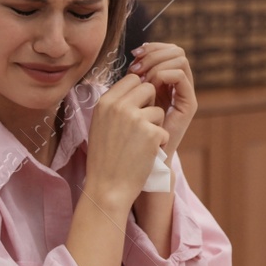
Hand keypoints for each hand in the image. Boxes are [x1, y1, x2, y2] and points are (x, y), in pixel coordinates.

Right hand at [85, 74, 167, 211]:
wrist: (107, 187)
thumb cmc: (105, 158)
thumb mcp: (102, 123)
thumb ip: (116, 104)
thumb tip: (137, 83)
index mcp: (104, 102)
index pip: (131, 79)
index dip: (139, 92)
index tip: (137, 108)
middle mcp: (118, 106)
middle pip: (148, 87)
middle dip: (150, 104)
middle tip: (141, 126)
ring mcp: (135, 118)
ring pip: (158, 110)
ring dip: (155, 125)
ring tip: (140, 143)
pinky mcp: (150, 132)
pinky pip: (163, 130)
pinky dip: (158, 143)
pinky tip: (145, 154)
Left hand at [128, 42, 196, 161]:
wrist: (138, 159)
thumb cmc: (127, 132)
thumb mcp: (128, 99)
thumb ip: (133, 80)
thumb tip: (133, 60)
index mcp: (165, 81)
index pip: (166, 50)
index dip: (151, 48)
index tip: (133, 56)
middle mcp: (178, 85)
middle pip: (176, 50)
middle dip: (154, 53)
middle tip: (136, 65)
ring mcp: (185, 94)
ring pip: (180, 59)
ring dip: (158, 63)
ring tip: (143, 76)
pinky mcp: (188, 104)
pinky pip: (181, 76)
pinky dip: (165, 73)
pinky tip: (151, 84)